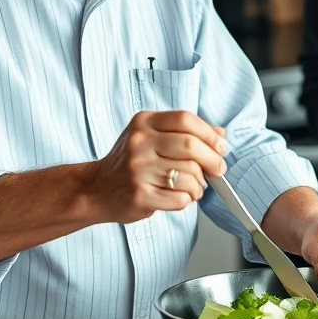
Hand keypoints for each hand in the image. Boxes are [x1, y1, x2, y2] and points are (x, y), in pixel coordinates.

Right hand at [91, 110, 226, 223]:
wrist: (96, 189)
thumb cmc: (129, 162)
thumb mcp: (151, 137)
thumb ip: (184, 133)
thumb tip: (220, 135)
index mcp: (144, 122)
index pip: (185, 119)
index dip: (209, 134)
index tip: (220, 147)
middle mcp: (139, 143)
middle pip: (191, 146)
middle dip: (212, 160)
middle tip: (217, 170)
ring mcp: (138, 169)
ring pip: (190, 174)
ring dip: (199, 184)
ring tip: (192, 186)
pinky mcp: (140, 195)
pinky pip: (180, 197)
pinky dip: (188, 199)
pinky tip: (180, 196)